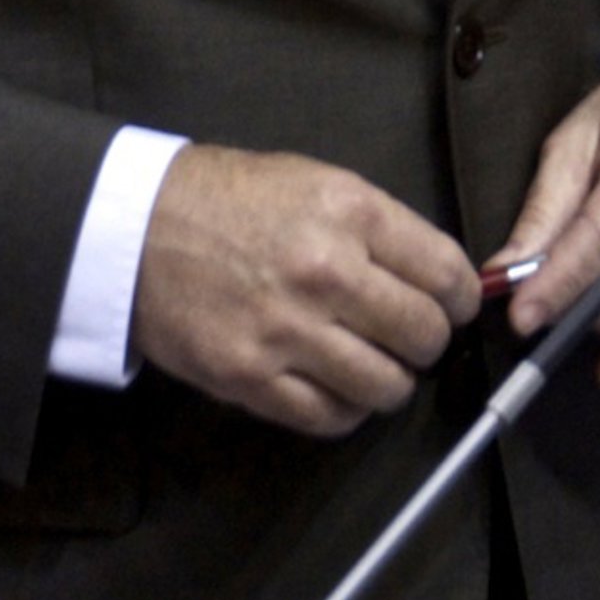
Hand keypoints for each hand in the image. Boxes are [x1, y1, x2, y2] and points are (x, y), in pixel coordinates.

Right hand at [131, 144, 480, 437]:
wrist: (137, 225)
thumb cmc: (231, 196)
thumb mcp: (314, 181)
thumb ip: (377, 229)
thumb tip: (437, 278)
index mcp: (350, 211)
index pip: (446, 273)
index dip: (462, 297)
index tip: (453, 305)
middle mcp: (328, 272)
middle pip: (425, 336)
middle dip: (427, 340)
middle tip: (408, 335)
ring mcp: (290, 331)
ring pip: (387, 387)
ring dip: (389, 380)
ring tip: (370, 362)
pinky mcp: (253, 379)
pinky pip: (331, 418)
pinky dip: (344, 409)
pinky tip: (333, 385)